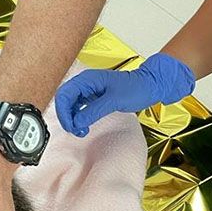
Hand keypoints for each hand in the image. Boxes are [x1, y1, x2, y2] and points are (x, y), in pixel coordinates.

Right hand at [56, 53, 195, 136]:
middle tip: (75, 131)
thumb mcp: (114, 101)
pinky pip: (78, 107)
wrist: (149, 86)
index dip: (63, 112)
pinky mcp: (93, 96)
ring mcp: (88, 89)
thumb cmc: (135, 88)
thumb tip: (77, 122)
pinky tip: (84, 125)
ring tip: (81, 131)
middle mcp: (85, 83)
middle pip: (64, 100)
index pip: (64, 94)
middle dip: (66, 117)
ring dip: (72, 119)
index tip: (70, 126)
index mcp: (87, 79)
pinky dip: (78, 117)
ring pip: (70, 105)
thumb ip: (93, 111)